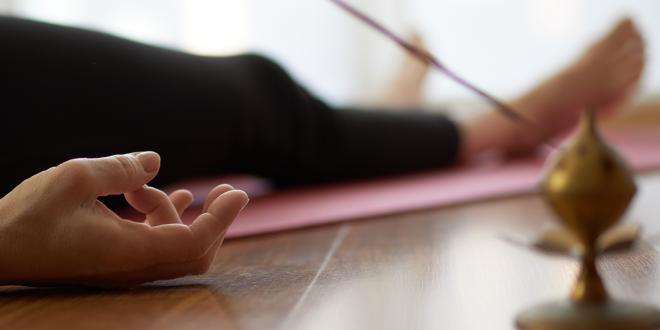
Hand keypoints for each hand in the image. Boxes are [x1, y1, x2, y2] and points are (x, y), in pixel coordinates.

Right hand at [0, 152, 248, 286]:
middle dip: (217, 221)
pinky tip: (161, 196)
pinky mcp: (113, 262)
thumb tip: (157, 161)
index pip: (194, 242)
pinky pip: (155, 245)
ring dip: (179, 215)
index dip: (222, 219)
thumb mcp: (73, 178)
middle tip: (228, 190)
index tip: (239, 193)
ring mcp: (124, 269)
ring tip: (156, 186)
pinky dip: (164, 220)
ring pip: (174, 247)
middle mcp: (133, 267)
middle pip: (195, 252)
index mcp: (129, 252)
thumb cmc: (26, 217)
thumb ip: (121, 168)